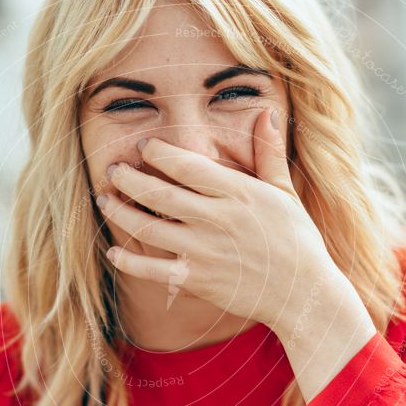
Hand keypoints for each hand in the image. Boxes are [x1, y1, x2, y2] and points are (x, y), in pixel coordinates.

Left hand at [97, 107, 340, 334]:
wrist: (302, 293)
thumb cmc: (296, 240)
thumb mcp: (285, 192)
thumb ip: (269, 152)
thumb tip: (266, 112)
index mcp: (238, 193)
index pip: (187, 165)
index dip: (158, 153)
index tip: (143, 146)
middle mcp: (217, 219)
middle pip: (158, 194)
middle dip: (128, 178)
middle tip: (111, 168)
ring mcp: (204, 252)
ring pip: (147, 228)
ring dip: (119, 212)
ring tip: (103, 199)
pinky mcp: (196, 281)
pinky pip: (152, 270)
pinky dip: (129, 260)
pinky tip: (113, 251)